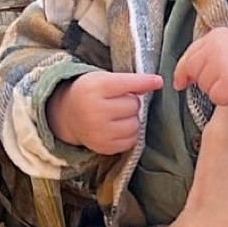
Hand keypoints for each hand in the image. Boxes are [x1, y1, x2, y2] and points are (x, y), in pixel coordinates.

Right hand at [48, 70, 165, 152]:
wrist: (69, 115)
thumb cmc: (91, 93)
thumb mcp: (103, 79)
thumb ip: (127, 81)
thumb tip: (154, 83)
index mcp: (94, 88)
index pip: (127, 84)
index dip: (145, 82)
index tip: (158, 81)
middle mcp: (95, 111)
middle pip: (133, 105)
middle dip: (131, 102)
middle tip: (118, 102)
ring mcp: (98, 131)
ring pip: (135, 124)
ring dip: (133, 119)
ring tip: (119, 115)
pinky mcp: (104, 147)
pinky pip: (132, 141)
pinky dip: (130, 134)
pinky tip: (118, 127)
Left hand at [174, 27, 227, 106]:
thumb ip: (209, 53)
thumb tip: (184, 76)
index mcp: (214, 36)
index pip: (189, 56)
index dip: (182, 72)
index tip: (180, 82)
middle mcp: (215, 49)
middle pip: (195, 73)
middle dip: (205, 81)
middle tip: (226, 80)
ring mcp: (222, 66)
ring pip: (205, 87)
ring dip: (218, 90)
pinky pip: (216, 98)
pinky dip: (226, 99)